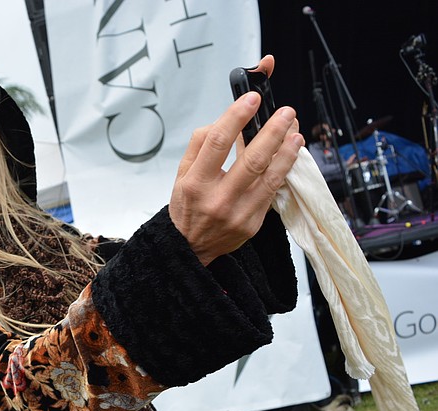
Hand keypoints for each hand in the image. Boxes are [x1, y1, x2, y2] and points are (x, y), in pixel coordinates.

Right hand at [168, 55, 303, 264]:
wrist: (191, 247)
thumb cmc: (187, 207)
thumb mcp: (180, 175)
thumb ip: (198, 146)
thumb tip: (224, 120)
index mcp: (194, 183)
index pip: (217, 142)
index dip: (237, 116)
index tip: (252, 98)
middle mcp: (216, 199)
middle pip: (251, 159)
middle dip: (272, 130)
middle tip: (285, 111)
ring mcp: (238, 212)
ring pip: (269, 175)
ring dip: (286, 149)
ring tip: (295, 129)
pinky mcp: (253, 222)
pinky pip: (273, 190)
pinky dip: (285, 167)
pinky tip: (292, 152)